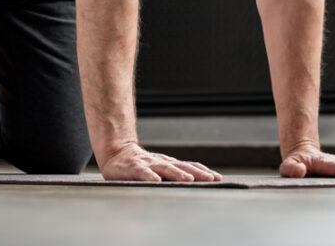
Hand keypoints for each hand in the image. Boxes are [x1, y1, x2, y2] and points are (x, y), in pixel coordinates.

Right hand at [100, 143, 222, 181]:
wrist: (116, 153)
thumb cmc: (141, 165)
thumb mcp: (160, 169)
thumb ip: (174, 174)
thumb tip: (196, 181)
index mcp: (169, 163)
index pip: (189, 166)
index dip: (203, 171)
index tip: (218, 178)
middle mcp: (161, 162)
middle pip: (181, 167)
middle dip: (197, 173)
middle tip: (211, 179)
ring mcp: (148, 164)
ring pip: (165, 168)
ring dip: (177, 174)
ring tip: (188, 179)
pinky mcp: (134, 167)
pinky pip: (142, 172)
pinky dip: (149, 176)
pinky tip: (156, 181)